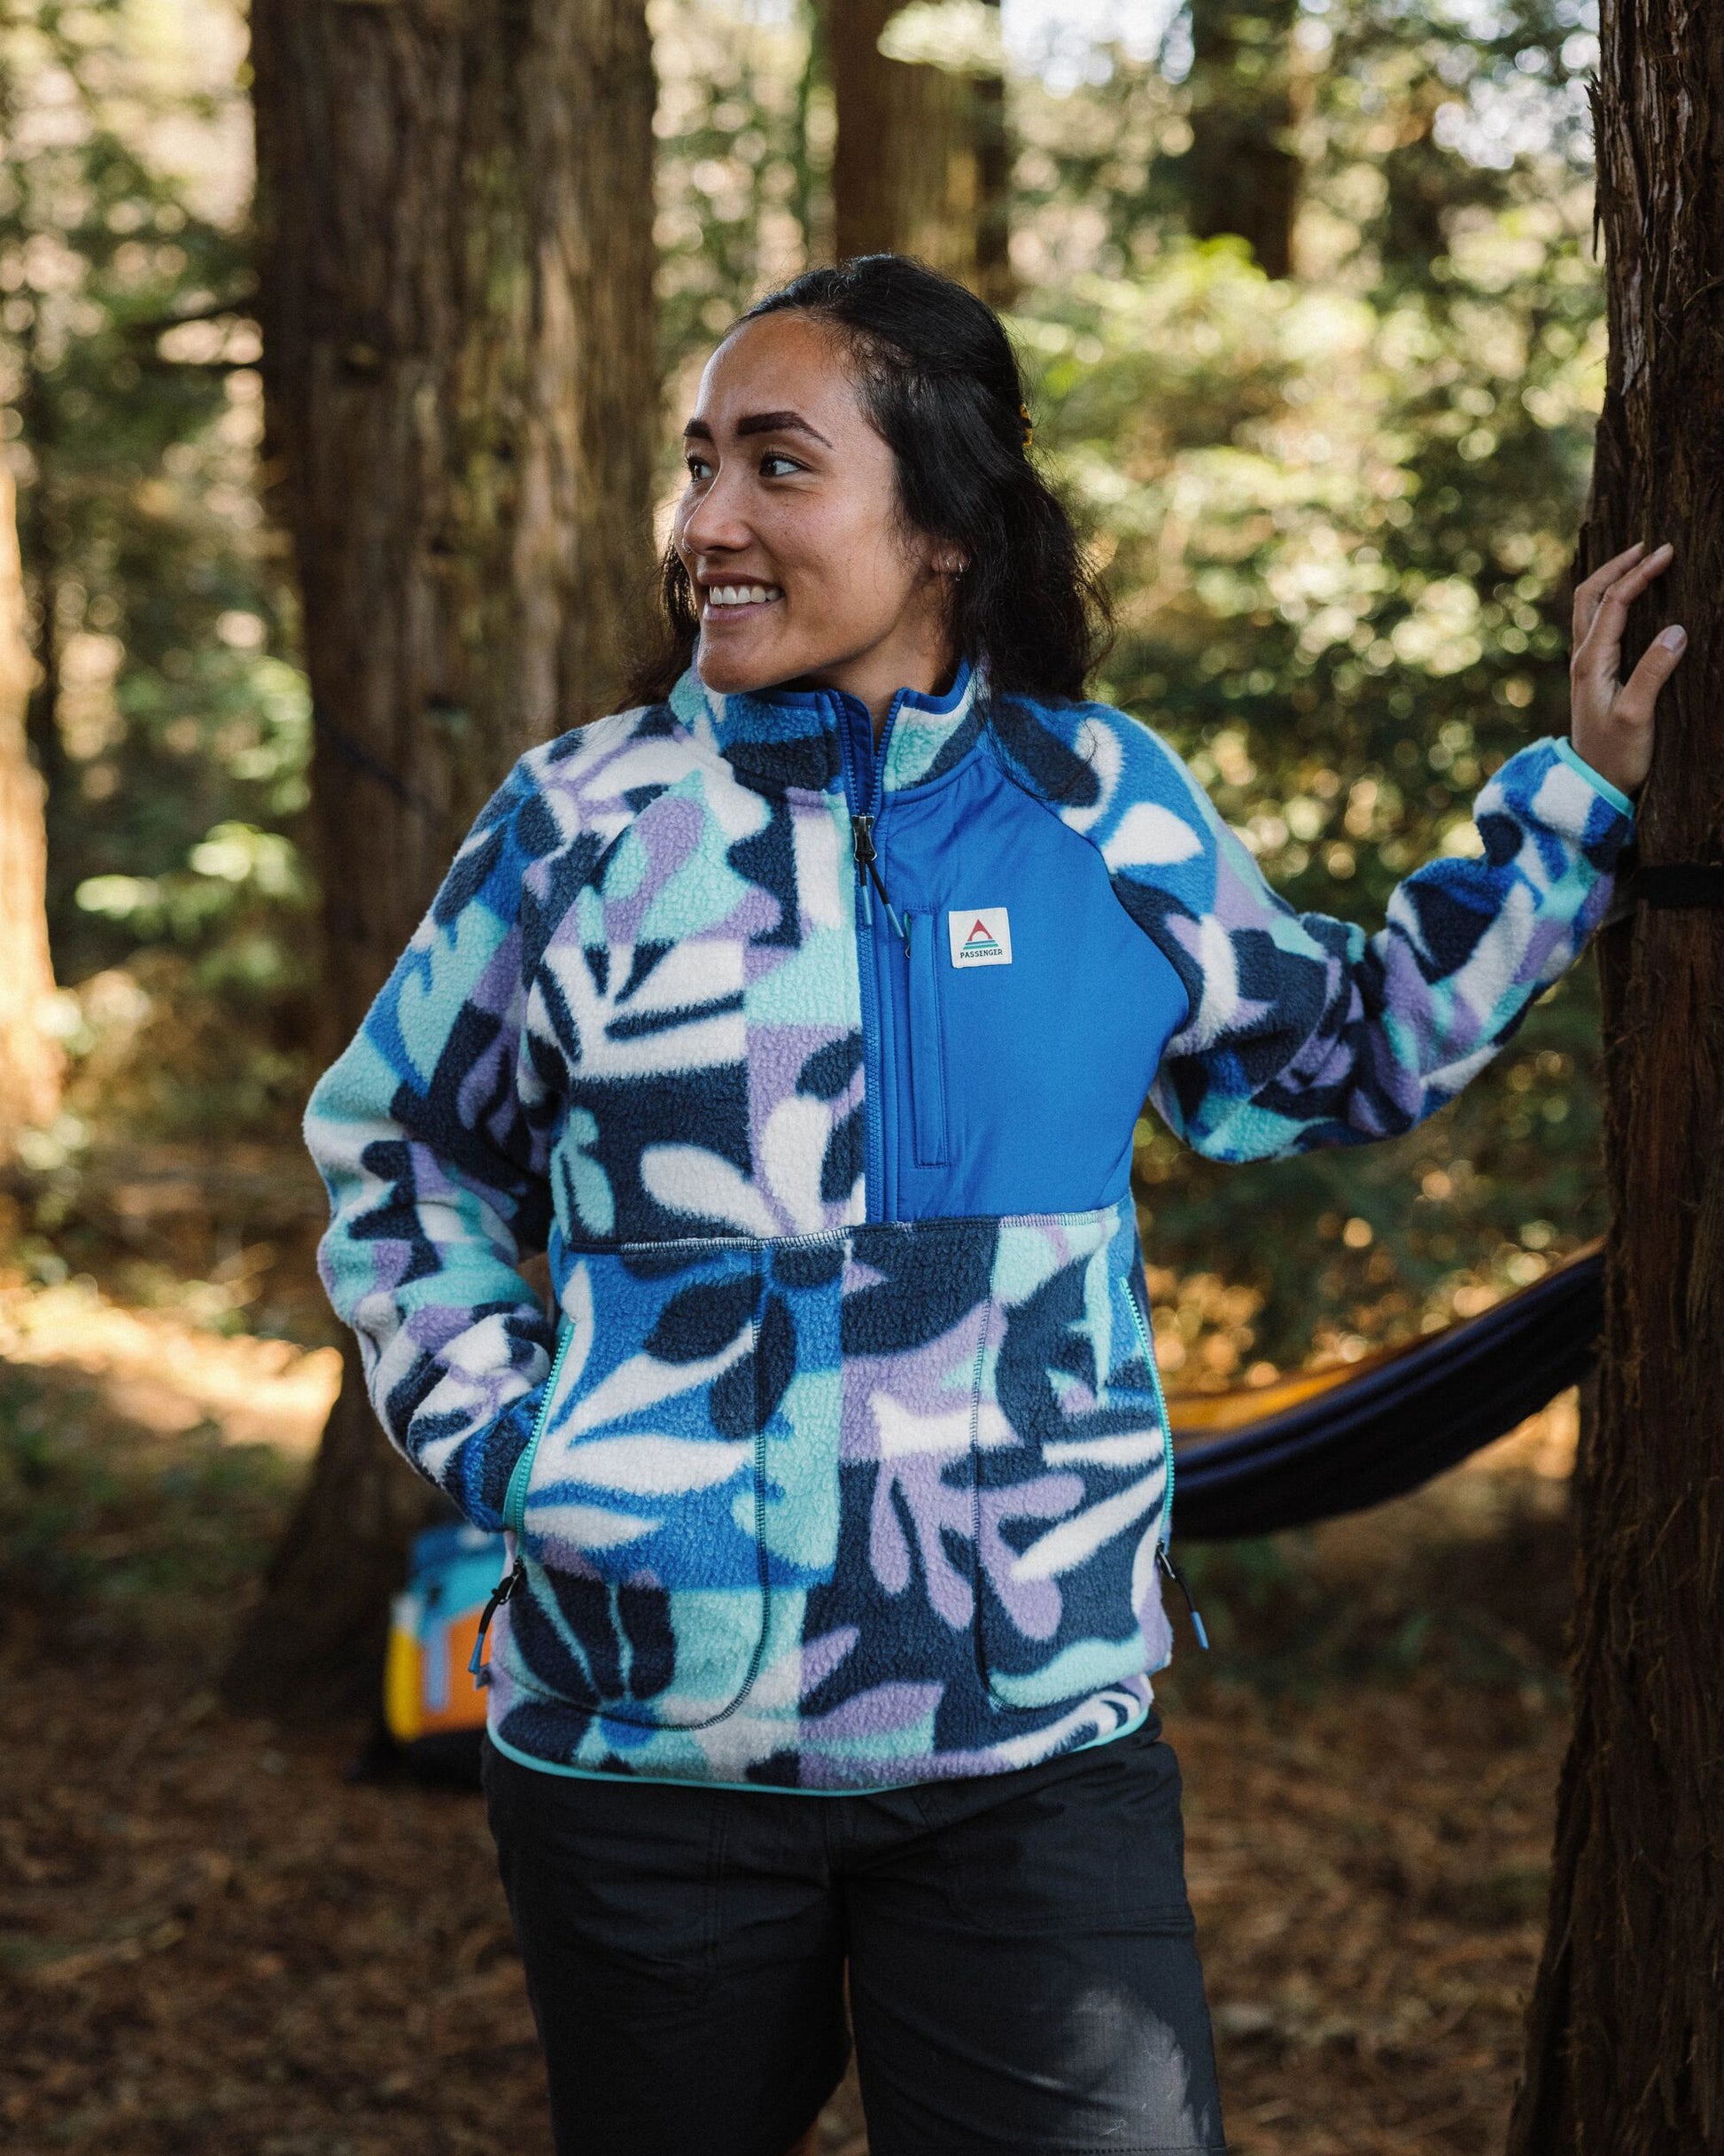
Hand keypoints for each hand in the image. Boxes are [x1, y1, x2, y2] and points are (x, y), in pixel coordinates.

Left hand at [1569, 541, 1684, 797]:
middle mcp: (1582, 658)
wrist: (1592, 786)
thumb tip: (1676, 629)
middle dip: (1618, 565)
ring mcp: (1585, 666)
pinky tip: (1632, 601)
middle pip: (1590, 595)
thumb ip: (1653, 673)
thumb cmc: (1615, 756)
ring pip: (1589, 608)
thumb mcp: (1637, 716)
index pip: (1613, 602)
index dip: (1640, 573)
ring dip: (1611, 579)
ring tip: (1639, 561)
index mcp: (1590, 661)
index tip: (1668, 551)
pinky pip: (1597, 625)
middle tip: (1649, 545)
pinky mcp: (1593, 676)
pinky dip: (1612, 601)